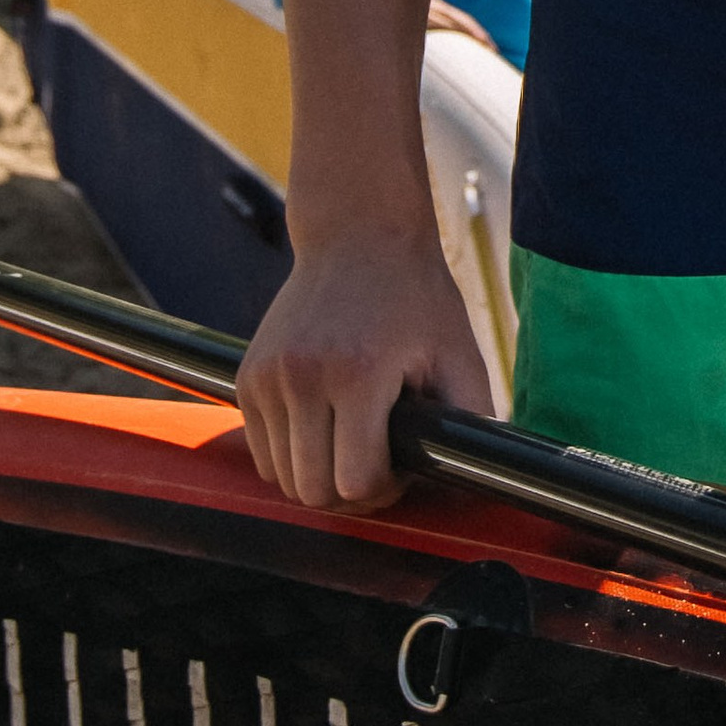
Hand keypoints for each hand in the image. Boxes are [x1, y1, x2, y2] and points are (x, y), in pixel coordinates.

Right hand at [237, 227, 493, 508]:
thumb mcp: (458, 353)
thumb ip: (472, 418)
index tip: (401, 464)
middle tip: (377, 461)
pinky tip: (323, 427)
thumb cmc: (415, 297)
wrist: (358, 234)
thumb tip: (477, 476)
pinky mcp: (248, 377)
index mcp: (359, 373)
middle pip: (313, 491)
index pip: (357, 482)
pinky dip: (290, 455)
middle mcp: (304, 376)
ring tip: (350, 442)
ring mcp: (269, 376)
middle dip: (351, 491)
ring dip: (318, 474)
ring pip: (282, 479)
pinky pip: (261, 454)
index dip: (387, 487)